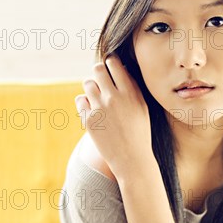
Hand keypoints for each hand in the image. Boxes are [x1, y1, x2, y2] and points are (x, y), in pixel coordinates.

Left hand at [75, 53, 153, 180]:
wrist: (132, 159)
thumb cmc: (139, 132)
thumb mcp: (142, 107)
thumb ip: (131, 87)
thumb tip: (120, 68)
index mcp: (129, 92)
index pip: (114, 63)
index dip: (110, 63)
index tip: (111, 68)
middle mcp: (113, 97)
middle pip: (97, 69)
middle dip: (99, 72)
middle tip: (102, 81)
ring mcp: (99, 108)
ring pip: (87, 83)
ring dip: (91, 87)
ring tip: (98, 97)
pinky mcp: (88, 120)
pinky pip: (80, 100)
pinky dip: (84, 102)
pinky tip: (92, 110)